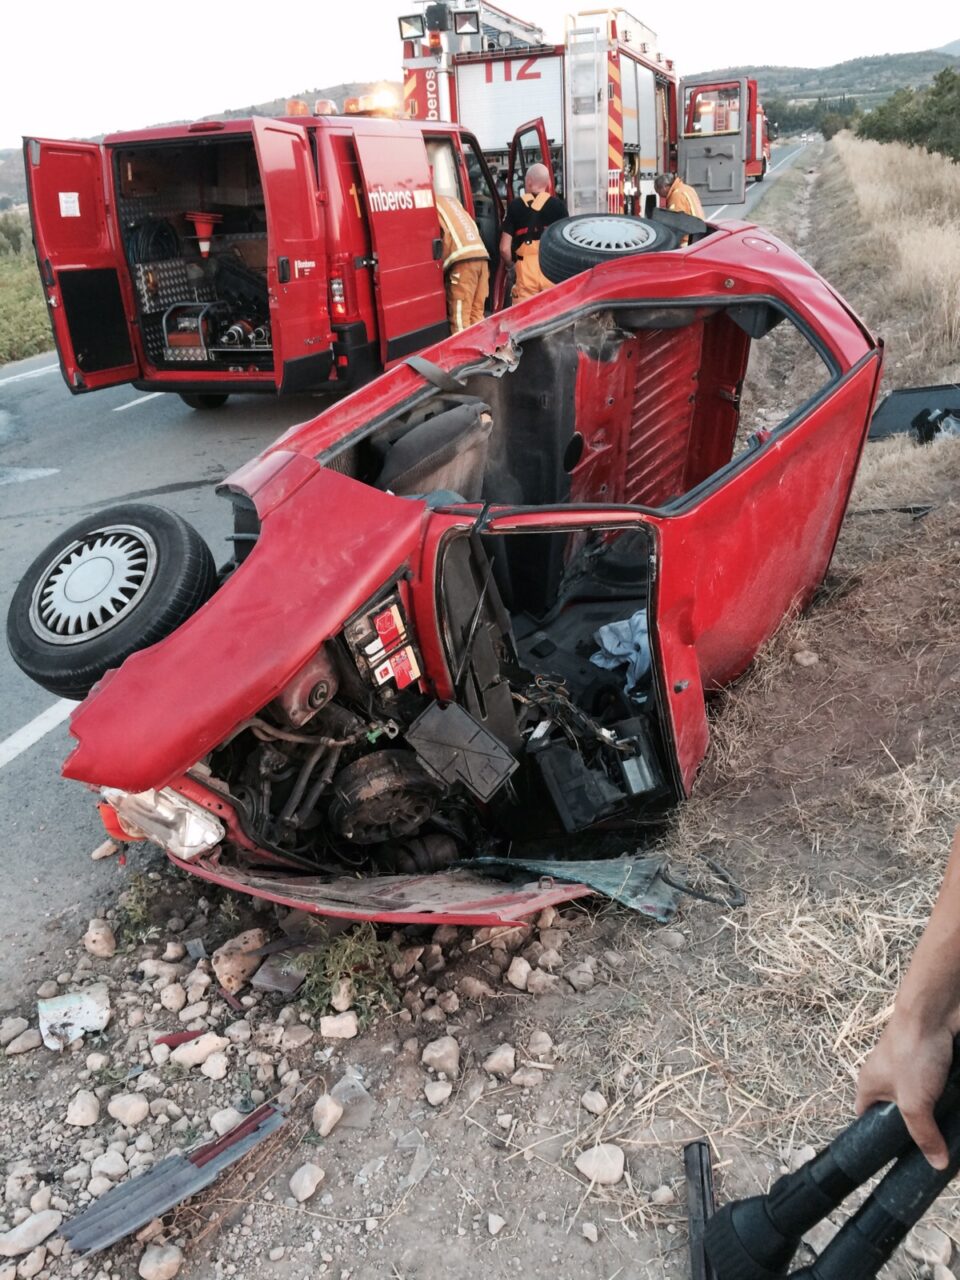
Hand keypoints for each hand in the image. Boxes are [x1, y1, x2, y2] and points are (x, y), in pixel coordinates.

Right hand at [855, 1016, 955, 1167]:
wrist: (936, 1012)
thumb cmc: (911, 1052)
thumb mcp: (913, 1103)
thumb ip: (923, 1135)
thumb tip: (937, 1164)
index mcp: (870, 1086)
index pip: (865, 1119)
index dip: (875, 1140)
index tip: (895, 1160)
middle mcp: (889, 1078)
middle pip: (899, 1115)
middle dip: (917, 1133)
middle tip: (934, 1154)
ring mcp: (913, 1070)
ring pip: (924, 1104)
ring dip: (937, 1118)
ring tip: (951, 1138)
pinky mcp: (935, 1064)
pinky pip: (940, 1091)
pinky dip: (949, 1103)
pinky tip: (956, 1114)